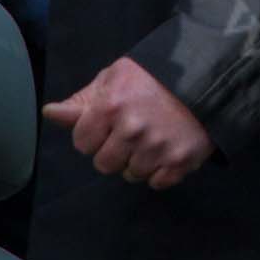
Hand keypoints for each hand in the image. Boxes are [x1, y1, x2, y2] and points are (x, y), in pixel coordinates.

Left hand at [42, 56, 214, 189]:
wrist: (209, 76)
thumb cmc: (155, 76)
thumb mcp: (116, 78)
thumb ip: (82, 100)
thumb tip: (50, 113)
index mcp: (111, 106)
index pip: (82, 143)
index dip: (94, 134)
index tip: (111, 123)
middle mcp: (132, 130)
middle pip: (104, 164)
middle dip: (115, 151)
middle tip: (133, 132)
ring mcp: (157, 148)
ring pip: (131, 175)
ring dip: (139, 161)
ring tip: (154, 138)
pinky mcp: (180, 161)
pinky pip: (156, 183)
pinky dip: (161, 171)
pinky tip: (167, 149)